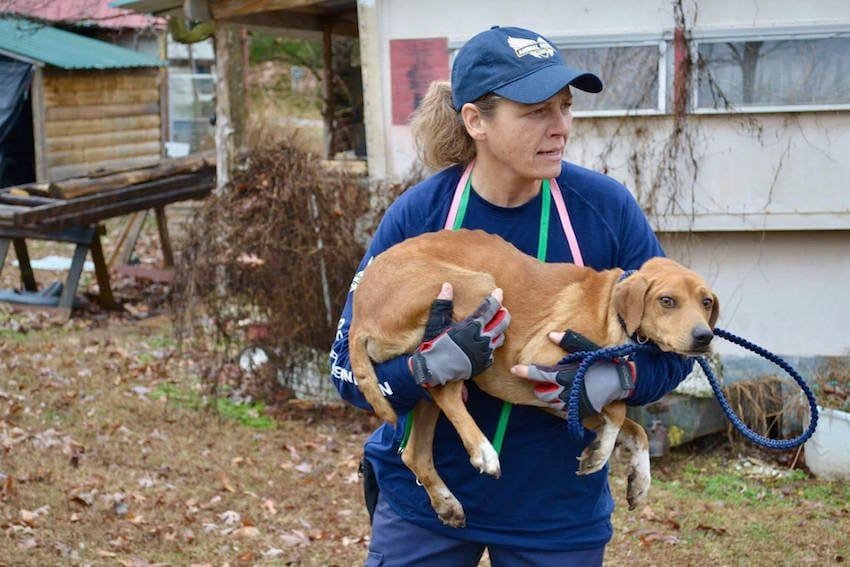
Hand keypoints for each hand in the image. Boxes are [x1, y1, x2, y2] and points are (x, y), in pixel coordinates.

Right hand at [411, 284, 510, 387]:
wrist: (434, 370)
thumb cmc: (434, 344)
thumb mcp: (436, 322)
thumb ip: (443, 303)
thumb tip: (447, 286)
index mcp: (472, 326)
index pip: (489, 308)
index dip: (496, 298)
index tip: (499, 291)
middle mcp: (481, 339)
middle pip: (501, 323)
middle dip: (504, 314)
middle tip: (503, 309)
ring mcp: (484, 352)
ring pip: (500, 338)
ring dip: (500, 329)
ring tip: (497, 325)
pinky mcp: (483, 363)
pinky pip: (492, 352)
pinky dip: (492, 345)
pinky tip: (487, 342)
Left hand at [511, 331, 635, 418]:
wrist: (622, 381)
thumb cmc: (603, 361)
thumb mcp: (586, 348)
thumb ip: (568, 341)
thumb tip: (550, 335)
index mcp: (566, 375)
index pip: (539, 374)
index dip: (525, 372)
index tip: (514, 369)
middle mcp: (567, 391)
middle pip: (542, 392)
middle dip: (538, 386)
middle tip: (540, 380)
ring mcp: (573, 404)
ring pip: (551, 403)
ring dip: (547, 396)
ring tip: (551, 388)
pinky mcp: (580, 412)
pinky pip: (563, 411)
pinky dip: (559, 405)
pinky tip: (563, 397)